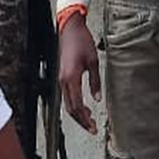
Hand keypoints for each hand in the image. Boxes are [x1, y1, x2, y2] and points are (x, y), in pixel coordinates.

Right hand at [57, 15, 100, 133]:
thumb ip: (95, 82)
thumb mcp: (93, 61)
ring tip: (89, 120)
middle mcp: (63, 81)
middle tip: (92, 128)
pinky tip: (83, 107)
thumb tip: (97, 98)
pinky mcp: (62, 76)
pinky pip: (67, 95)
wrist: (69, 29)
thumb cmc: (82, 42)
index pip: (77, 106)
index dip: (85, 119)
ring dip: (78, 114)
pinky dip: (74, 104)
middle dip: (81, 120)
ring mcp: (61, 78)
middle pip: (70, 108)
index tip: (93, 127)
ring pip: (67, 103)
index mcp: (71, 78)